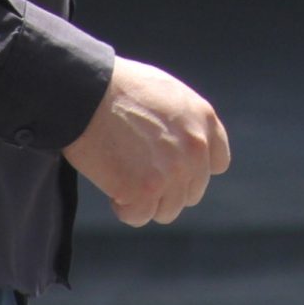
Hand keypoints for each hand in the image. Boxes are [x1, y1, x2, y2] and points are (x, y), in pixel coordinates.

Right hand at [61, 56, 230, 226]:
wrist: (87, 91)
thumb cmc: (117, 88)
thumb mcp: (167, 93)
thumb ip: (184, 122)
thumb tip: (183, 147)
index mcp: (204, 120)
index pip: (216, 164)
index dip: (190, 169)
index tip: (169, 167)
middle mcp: (196, 149)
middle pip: (190, 192)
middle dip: (164, 186)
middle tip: (134, 167)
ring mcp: (173, 172)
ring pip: (167, 210)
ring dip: (144, 200)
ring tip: (121, 174)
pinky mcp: (146, 190)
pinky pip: (138, 217)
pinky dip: (123, 208)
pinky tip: (111, 185)